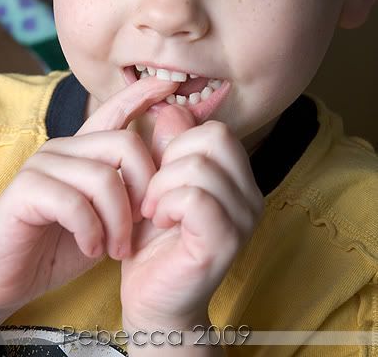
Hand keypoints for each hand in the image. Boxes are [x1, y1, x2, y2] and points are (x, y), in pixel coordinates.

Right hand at [0, 75, 180, 321]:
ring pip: (104, 177)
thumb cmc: (62, 246)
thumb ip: (131, 192)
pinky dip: (91, 231)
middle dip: (144, 190)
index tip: (169, 83)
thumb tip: (170, 168)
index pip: (115, 110)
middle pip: (125, 143)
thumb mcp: (108, 219)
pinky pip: (75, 202)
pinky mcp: (26, 189)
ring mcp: (42, 164)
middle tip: (139, 229)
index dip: (142, 94)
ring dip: (118, 222)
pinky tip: (91, 248)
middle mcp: (63, 148)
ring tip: (116, 249)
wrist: (7, 279)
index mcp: (84, 150)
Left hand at [121, 104, 264, 329]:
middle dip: (173, 157)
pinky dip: (167, 203)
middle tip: (156, 190)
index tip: (160, 172)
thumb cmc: (154, 238)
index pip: (217, 130)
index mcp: (238, 178)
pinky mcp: (225, 242)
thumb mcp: (158, 180)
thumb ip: (167, 144)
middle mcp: (251, 196)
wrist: (153, 298)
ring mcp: (243, 220)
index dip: (179, 142)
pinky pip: (195, 198)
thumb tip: (170, 106)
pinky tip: (160, 220)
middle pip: (215, 137)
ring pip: (200, 166)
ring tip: (154, 209)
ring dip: (163, 184)